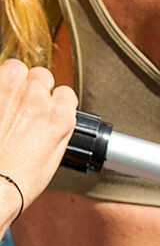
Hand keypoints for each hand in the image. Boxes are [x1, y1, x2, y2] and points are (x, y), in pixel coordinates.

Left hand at [0, 57, 77, 224]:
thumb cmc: (21, 177)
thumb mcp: (55, 156)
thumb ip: (59, 129)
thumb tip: (58, 117)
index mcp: (58, 116)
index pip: (66, 94)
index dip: (58, 102)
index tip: (51, 108)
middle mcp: (35, 98)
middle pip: (42, 75)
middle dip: (37, 87)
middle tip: (29, 105)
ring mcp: (8, 90)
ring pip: (16, 68)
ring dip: (16, 79)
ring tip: (11, 98)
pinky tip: (0, 105)